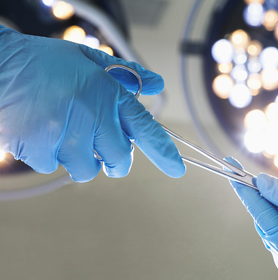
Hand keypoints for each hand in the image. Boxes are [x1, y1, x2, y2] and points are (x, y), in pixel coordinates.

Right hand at [0, 26, 184, 181]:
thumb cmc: (46, 63)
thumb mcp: (90, 61)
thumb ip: (126, 75)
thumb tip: (155, 85)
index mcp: (109, 94)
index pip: (145, 129)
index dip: (164, 152)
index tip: (177, 169)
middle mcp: (92, 117)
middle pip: (119, 161)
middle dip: (116, 160)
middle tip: (103, 147)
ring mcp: (66, 136)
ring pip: (88, 169)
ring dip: (82, 157)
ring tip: (65, 131)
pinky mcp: (40, 150)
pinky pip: (55, 167)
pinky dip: (52, 155)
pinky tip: (42, 132)